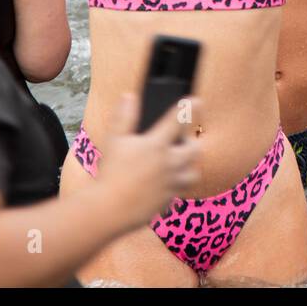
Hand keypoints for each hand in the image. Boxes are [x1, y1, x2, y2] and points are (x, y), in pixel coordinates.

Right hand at [95, 92, 200, 226]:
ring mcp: (171, 184)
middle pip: (194, 149)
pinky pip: (181, 192)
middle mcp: (170, 164)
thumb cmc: (110, 173)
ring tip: (180, 163)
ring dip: (190, 166)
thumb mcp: (114, 140)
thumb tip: (129, 96)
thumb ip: (124, 117)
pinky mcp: (169, 201)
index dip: (188, 108)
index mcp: (157, 145)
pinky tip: (166, 184)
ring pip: (193, 173)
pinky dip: (177, 186)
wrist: (110, 208)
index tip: (196, 101)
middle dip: (192, 141)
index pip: (178, 121)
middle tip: (183, 139)